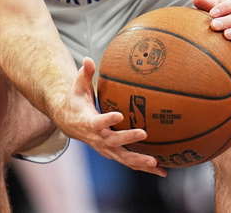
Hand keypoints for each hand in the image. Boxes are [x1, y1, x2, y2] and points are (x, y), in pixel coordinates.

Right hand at [58, 57, 166, 176]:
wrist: (68, 122)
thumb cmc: (76, 101)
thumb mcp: (78, 86)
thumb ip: (85, 74)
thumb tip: (88, 59)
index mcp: (88, 121)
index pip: (97, 122)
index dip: (107, 120)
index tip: (119, 115)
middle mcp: (97, 138)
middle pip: (113, 141)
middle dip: (128, 138)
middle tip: (144, 133)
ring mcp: (105, 148)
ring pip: (123, 157)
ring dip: (139, 161)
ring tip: (156, 163)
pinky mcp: (113, 152)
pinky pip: (129, 162)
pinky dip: (144, 167)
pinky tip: (162, 171)